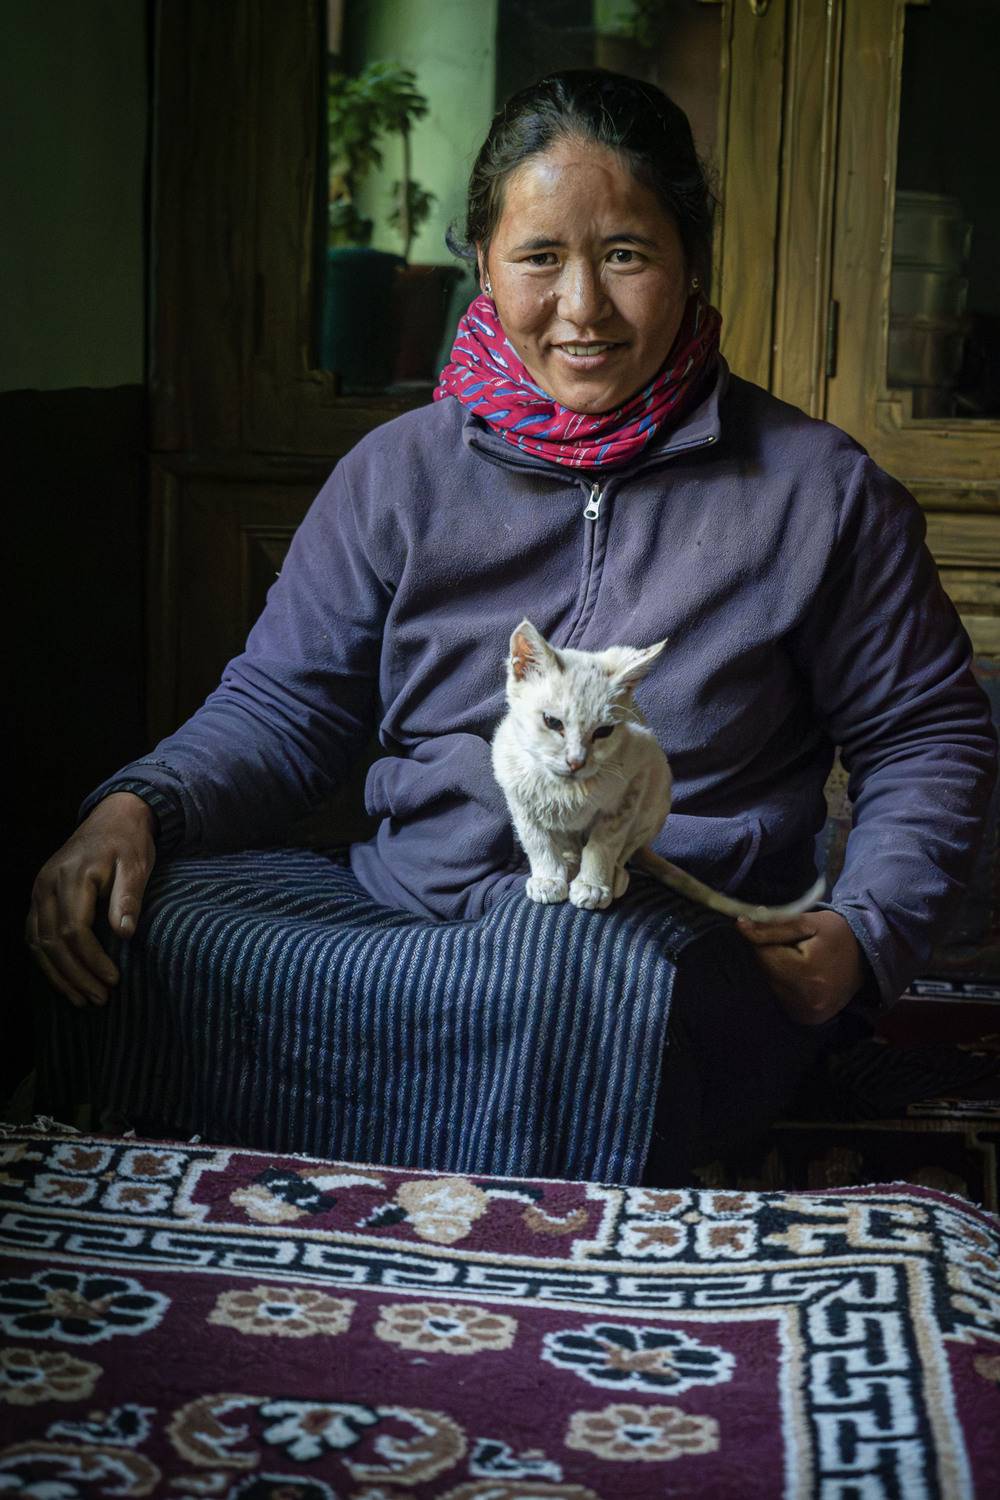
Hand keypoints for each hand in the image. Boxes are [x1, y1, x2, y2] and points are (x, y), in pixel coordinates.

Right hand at [26, 793, 156, 1007]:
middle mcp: (46, 884)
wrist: (113, 817)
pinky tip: (63, 980)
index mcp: (72, 876)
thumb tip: (124, 933)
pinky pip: (33, 934)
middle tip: (100, 999)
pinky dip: (46, 961)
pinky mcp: (39, 896)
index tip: (113, 980)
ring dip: (59, 975)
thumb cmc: (129, 842)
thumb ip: (128, 897)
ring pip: (38, 942)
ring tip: (83, 999)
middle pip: (52, 941)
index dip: (92, 959)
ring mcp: (38, 890)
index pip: (74, 930)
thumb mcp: (137, 864)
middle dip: (76, 975)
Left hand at [735, 909, 863, 1025]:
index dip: (769, 940)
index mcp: (805, 974)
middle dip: (773, 957)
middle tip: (795, 948)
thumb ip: (773, 924)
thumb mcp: (809, 922)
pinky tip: (800, 977)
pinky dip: (785, 985)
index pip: (763, 955)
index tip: (786, 935)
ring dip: (777, 972)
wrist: (868, 959)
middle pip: (766, 972)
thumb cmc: (838, 935)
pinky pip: (781, 998)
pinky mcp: (807, 1019)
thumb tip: (740, 925)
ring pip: (771, 985)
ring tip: (799, 961)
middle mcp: (804, 1001)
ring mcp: (806, 1014)